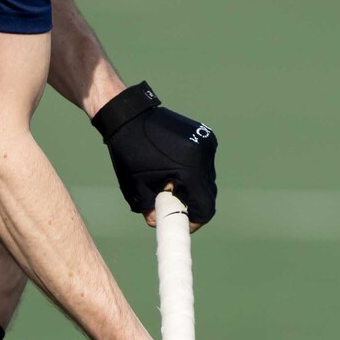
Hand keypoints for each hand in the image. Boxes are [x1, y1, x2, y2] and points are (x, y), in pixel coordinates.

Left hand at [91, 82, 216, 225]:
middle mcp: (204, 157)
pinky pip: (206, 164)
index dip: (195, 220)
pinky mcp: (206, 136)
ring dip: (193, 186)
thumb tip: (160, 222)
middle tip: (174, 203)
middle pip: (209, 194)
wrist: (130, 117)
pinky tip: (175, 164)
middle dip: (193, 203)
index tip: (182, 221)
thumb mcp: (137, 188)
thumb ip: (152, 211)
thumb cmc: (130, 153)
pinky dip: (194, 170)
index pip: (206, 208)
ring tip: (171, 180)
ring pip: (208, 179)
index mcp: (190, 171)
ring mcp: (207, 144)